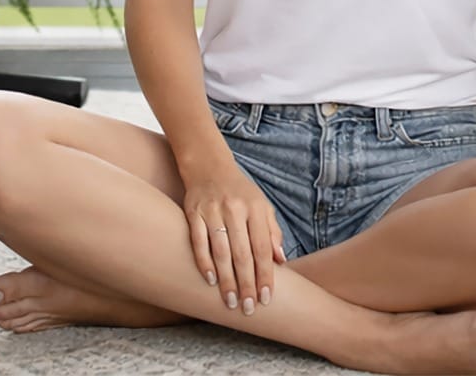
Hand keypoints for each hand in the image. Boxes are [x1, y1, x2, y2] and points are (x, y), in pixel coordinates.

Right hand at [183, 161, 285, 315]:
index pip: (263, 247)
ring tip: (230, 301)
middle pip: (243, 253)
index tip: (267, 297)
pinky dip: (204, 263)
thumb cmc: (240, 192)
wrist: (209, 166)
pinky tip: (210, 281)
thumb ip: (272, 232)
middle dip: (247, 283)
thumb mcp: (262, 206)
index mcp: (256, 208)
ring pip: (221, 251)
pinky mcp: (193, 212)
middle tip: (248, 307)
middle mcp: (236, 209)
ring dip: (226, 280)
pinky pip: (199, 242)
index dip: (265, 274)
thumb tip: (281, 261)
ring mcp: (213, 210)